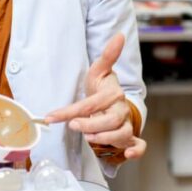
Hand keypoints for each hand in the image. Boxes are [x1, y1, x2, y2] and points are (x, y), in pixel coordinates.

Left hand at [45, 33, 146, 160]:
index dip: (71, 111)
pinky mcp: (130, 139)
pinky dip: (135, 152)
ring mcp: (126, 125)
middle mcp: (121, 111)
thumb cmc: (102, 89)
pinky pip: (139, 146)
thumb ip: (108, 55)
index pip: (91, 103)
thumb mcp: (99, 72)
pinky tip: (127, 155)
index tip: (52, 117)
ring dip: (106, 138)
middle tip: (74, 126)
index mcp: (113, 94)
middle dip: (91, 125)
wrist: (114, 104)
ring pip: (122, 134)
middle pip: (110, 121)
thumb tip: (120, 35)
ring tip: (88, 138)